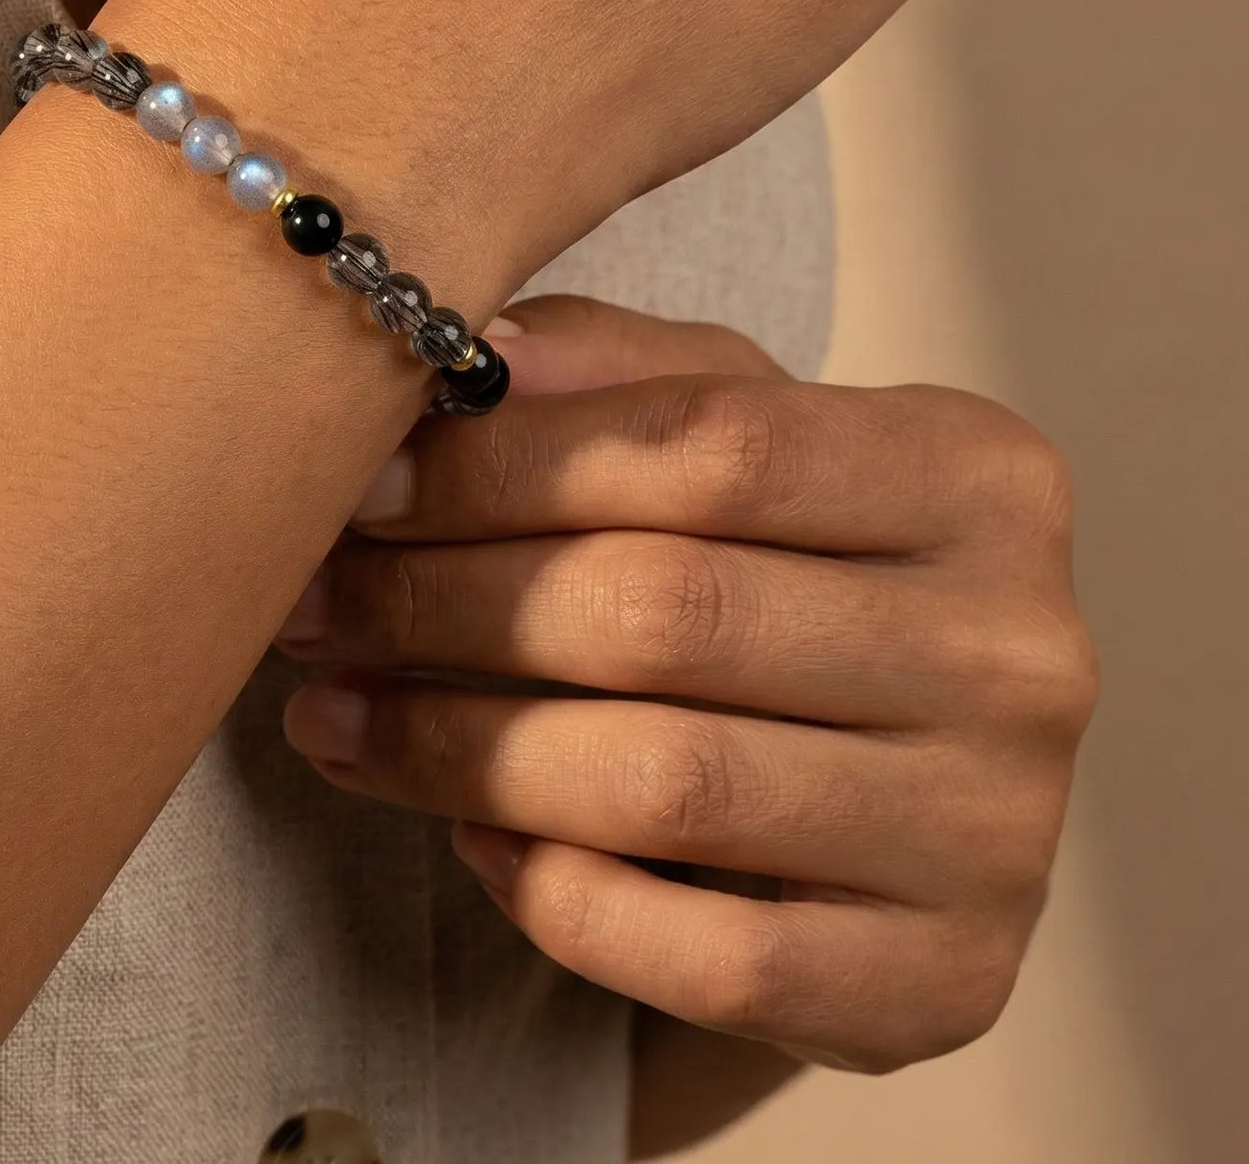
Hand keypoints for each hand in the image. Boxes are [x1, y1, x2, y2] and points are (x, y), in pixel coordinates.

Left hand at [275, 296, 1098, 1073]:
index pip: (712, 444)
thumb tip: (468, 345)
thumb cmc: (784, 565)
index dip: (505, 463)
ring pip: (668, 783)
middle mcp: (1017, 651)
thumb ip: (612, 373)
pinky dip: (556, 896)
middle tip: (312, 603)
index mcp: (974, 476)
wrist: (899, 776)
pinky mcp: (943, 985)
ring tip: (333, 714)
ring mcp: (995, 832)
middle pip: (670, 611)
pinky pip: (710, 962)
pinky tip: (468, 834)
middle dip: (445, 603)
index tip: (357, 482)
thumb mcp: (729, 429)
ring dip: (453, 748)